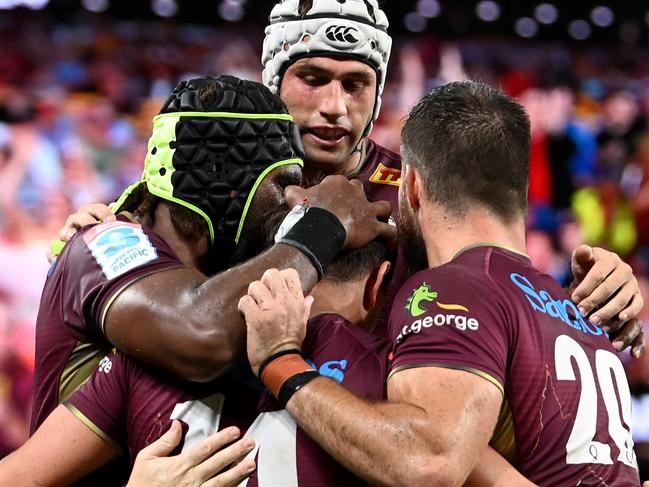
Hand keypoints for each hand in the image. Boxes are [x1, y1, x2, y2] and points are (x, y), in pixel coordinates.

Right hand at [47, 203, 115, 262]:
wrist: (102, 256)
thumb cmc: (110, 239)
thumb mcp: (116, 229)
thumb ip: (117, 219)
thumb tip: (114, 206)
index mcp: (92, 214)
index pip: (96, 209)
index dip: (103, 212)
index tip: (112, 220)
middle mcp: (78, 222)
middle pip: (79, 217)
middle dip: (87, 220)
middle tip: (94, 226)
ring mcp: (67, 235)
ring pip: (64, 232)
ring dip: (69, 234)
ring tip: (73, 239)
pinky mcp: (60, 249)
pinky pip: (52, 251)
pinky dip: (53, 254)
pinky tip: (57, 260)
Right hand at [126, 421, 255, 486]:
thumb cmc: (142, 483)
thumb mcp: (147, 459)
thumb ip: (165, 442)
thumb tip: (178, 424)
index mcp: (180, 465)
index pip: (206, 448)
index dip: (222, 438)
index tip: (235, 431)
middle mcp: (191, 479)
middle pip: (218, 463)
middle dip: (236, 452)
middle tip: (251, 443)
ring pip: (221, 482)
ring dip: (238, 472)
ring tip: (251, 464)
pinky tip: (240, 484)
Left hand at [238, 268, 312, 374]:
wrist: (280, 362)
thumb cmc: (290, 344)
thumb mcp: (302, 324)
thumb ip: (304, 307)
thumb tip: (310, 296)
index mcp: (297, 302)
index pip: (290, 273)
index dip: (280, 277)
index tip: (275, 289)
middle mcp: (284, 302)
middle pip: (271, 273)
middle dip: (263, 282)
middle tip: (261, 296)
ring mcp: (270, 309)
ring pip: (255, 285)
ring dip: (251, 295)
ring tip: (253, 306)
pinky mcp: (255, 318)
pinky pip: (245, 301)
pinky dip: (242, 307)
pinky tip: (246, 315)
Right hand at [285, 175, 396, 250]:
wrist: (317, 227)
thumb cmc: (306, 211)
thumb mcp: (294, 195)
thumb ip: (293, 190)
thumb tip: (289, 189)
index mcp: (338, 182)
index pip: (342, 183)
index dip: (338, 193)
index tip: (332, 202)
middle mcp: (356, 192)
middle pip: (362, 191)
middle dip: (359, 199)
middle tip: (352, 211)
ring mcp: (366, 209)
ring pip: (384, 207)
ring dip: (382, 214)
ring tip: (379, 222)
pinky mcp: (372, 226)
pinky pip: (389, 231)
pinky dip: (391, 237)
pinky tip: (390, 243)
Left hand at [570, 245, 644, 355]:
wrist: (599, 277)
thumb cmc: (587, 269)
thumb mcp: (581, 261)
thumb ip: (580, 255)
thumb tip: (585, 250)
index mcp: (610, 259)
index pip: (598, 274)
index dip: (585, 287)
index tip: (574, 299)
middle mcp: (624, 270)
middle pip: (608, 288)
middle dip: (593, 301)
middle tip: (581, 312)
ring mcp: (632, 283)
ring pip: (621, 299)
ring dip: (607, 311)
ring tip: (593, 321)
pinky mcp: (637, 295)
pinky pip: (637, 305)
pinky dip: (630, 312)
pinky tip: (620, 319)